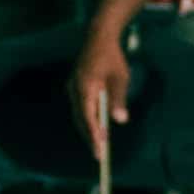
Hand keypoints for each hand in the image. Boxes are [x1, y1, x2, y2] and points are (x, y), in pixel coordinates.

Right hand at [69, 19, 134, 151]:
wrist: (98, 37)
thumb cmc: (111, 58)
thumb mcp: (120, 78)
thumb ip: (118, 99)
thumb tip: (120, 120)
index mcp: (85, 87)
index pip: (87, 117)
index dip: (93, 135)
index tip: (99, 150)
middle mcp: (75, 90)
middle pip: (80, 119)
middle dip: (89, 137)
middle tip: (99, 155)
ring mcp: (73, 88)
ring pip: (79, 115)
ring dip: (88, 130)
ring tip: (98, 145)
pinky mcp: (75, 87)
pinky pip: (80, 108)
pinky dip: (87, 120)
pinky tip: (96, 127)